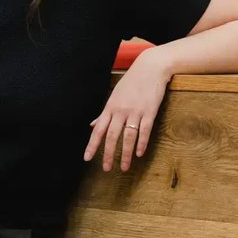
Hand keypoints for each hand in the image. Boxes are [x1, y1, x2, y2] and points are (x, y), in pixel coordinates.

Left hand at [83, 51, 170, 172]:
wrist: (150, 68)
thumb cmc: (132, 82)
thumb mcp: (115, 96)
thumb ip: (105, 113)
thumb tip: (92, 125)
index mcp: (110, 108)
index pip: (98, 130)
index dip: (92, 145)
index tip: (87, 158)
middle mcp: (120, 111)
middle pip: (112, 136)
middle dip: (108, 154)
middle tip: (107, 169)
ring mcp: (135, 111)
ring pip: (128, 136)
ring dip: (125, 153)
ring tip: (124, 167)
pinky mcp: (149, 111)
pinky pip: (144, 130)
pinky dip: (141, 143)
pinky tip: (139, 153)